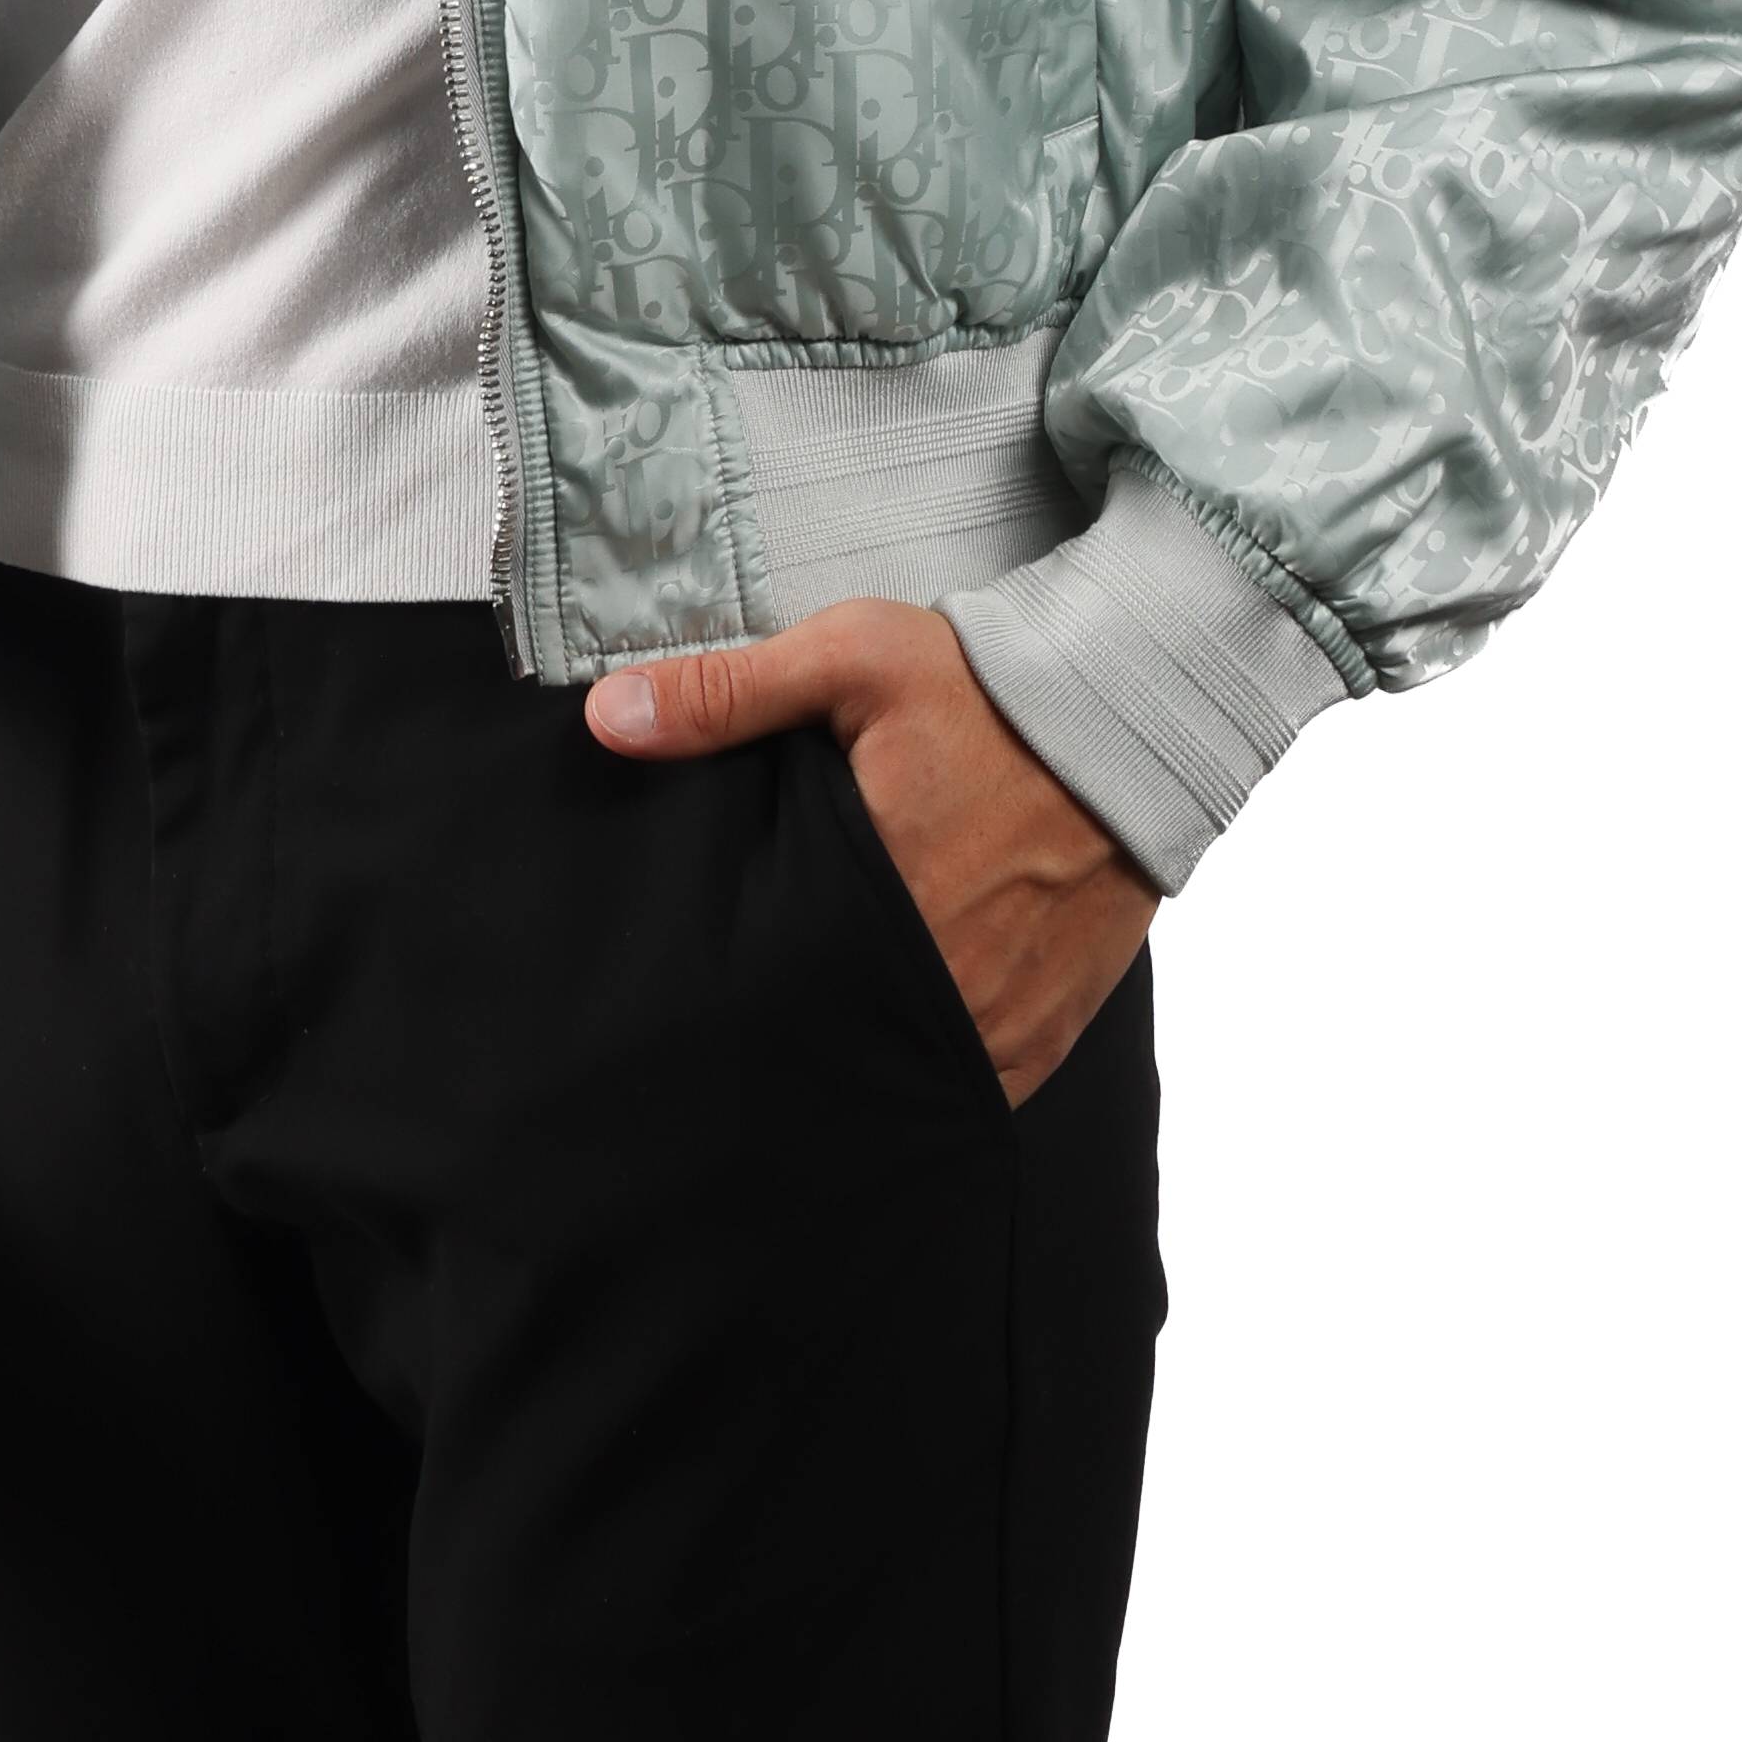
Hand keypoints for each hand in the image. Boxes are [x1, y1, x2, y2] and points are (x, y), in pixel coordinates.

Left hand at [587, 600, 1156, 1103]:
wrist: (1134, 710)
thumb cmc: (988, 686)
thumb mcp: (851, 657)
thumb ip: (728, 692)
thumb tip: (607, 720)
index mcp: (880, 897)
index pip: (774, 990)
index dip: (730, 1004)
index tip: (696, 1001)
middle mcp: (942, 980)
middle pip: (836, 1045)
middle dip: (792, 1036)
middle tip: (747, 1027)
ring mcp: (1002, 1018)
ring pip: (906, 1075)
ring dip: (865, 1057)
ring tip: (819, 1037)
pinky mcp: (1048, 1028)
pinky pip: (977, 1084)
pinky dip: (936, 1071)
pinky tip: (897, 1047)